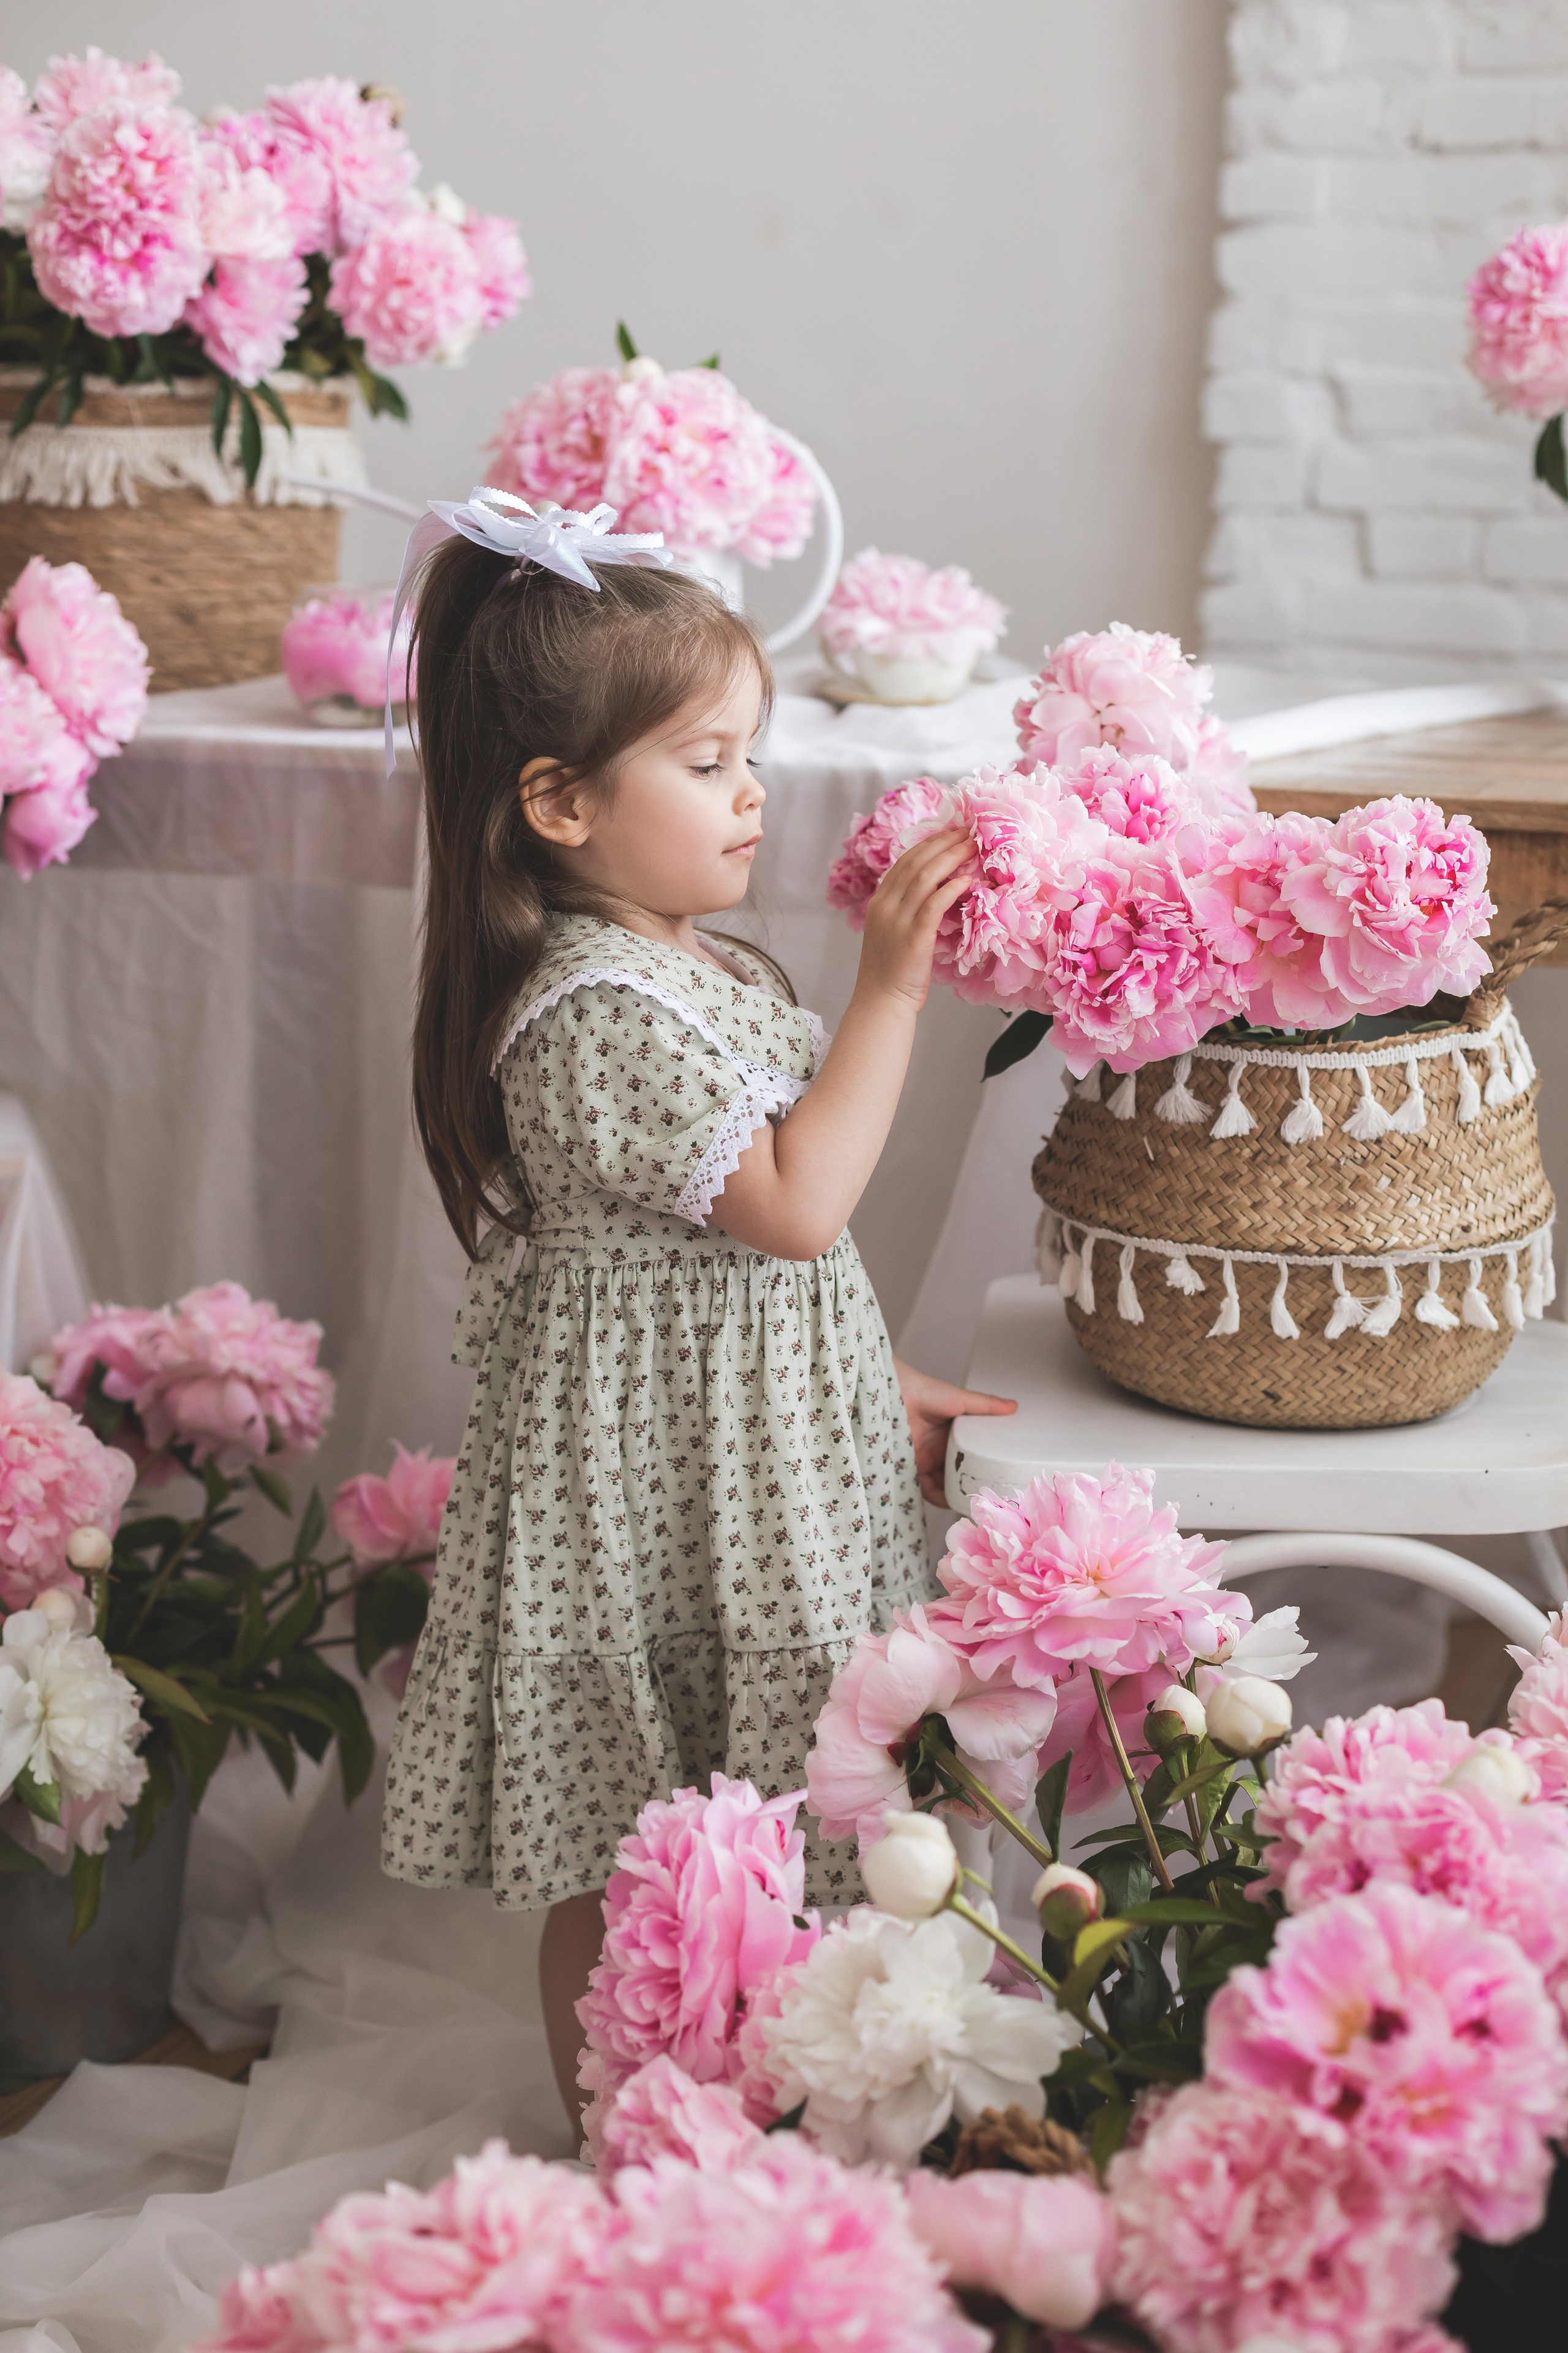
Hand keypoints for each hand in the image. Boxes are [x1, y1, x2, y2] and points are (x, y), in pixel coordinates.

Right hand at [856, 829, 975, 1009]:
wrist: (882, 1000)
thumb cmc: (892, 970)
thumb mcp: (892, 931)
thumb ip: (906, 908)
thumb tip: (935, 889)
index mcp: (879, 902)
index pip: (904, 861)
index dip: (929, 843)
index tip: (950, 831)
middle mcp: (885, 905)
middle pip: (915, 862)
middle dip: (943, 842)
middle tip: (967, 830)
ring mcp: (897, 920)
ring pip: (925, 877)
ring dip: (951, 857)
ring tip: (972, 846)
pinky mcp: (913, 937)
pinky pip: (933, 904)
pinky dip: (950, 888)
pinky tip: (966, 879)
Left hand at [892, 1354, 1016, 1507]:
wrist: (895, 1394)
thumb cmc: (924, 1391)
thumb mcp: (960, 1399)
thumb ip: (985, 1405)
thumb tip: (1012, 1406)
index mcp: (954, 1434)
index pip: (972, 1455)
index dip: (984, 1467)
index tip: (998, 1478)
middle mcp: (941, 1448)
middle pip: (960, 1473)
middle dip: (972, 1486)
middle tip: (988, 1496)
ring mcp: (927, 1459)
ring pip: (945, 1484)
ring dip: (957, 1494)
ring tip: (972, 1503)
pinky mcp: (913, 1467)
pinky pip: (927, 1487)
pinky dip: (938, 1496)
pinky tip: (950, 1500)